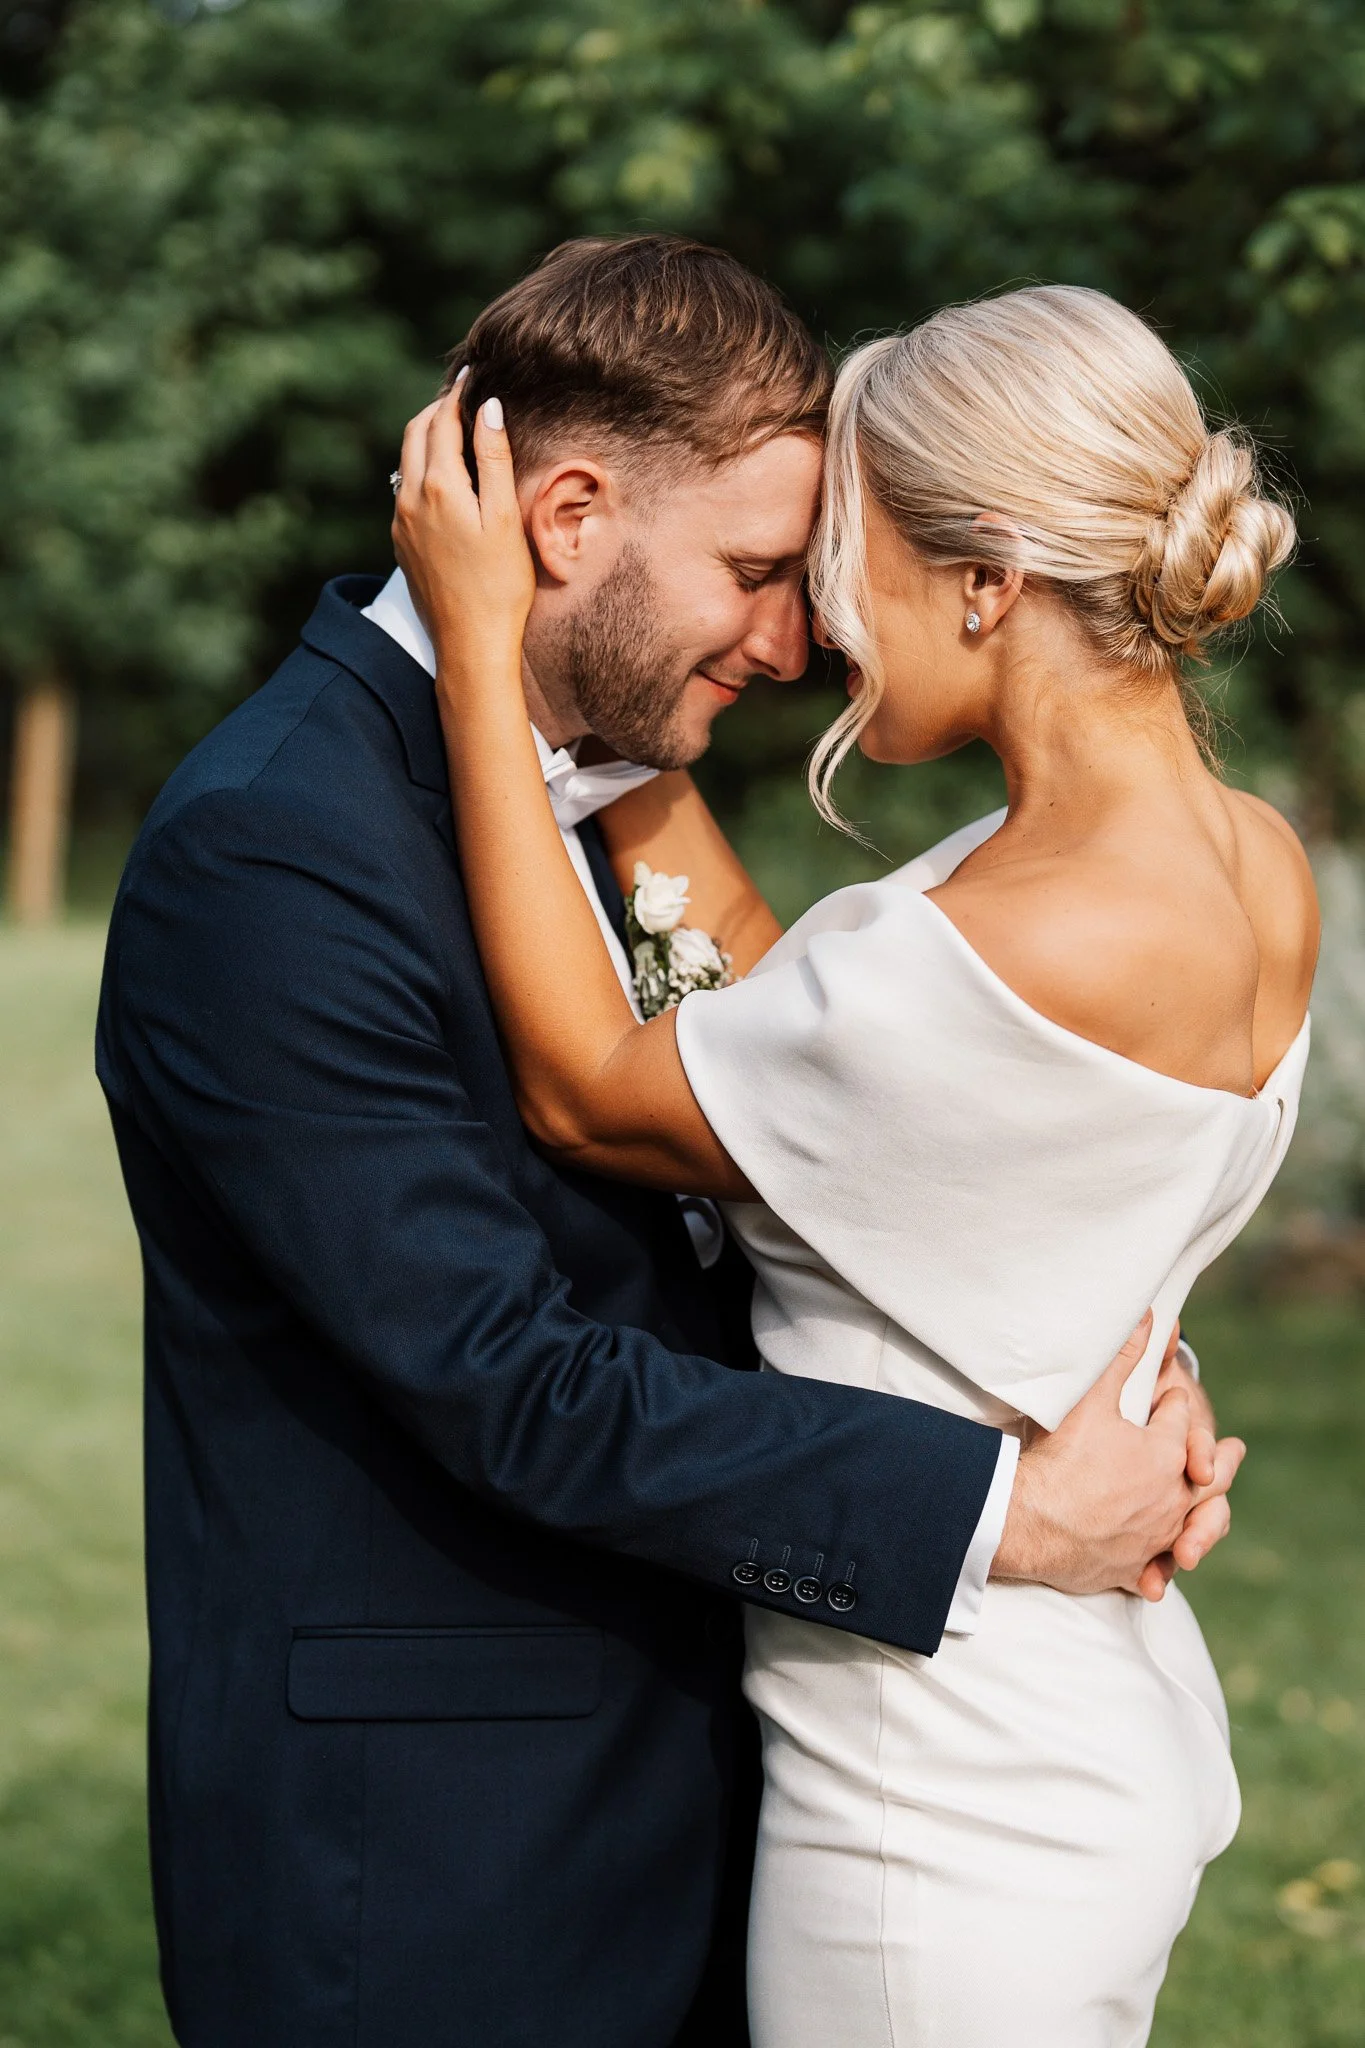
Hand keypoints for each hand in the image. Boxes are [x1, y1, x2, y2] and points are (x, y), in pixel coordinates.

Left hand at [390, 379, 535, 681]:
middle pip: (415, 434)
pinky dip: (423, 469)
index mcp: (438, 487)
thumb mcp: (504, 518)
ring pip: (406, 462)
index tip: (472, 373)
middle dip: (436, 409)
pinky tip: (446, 478)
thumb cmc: (499, 585)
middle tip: (461, 395)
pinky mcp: (401, 544)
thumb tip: (488, 408)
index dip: (457, 393)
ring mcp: (401, 523)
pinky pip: (406, 491)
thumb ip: (493, 459)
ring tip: (455, 429)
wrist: (470, 644)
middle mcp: (409, 499)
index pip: (442, 421)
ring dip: (427, 438)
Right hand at [992, 1313, 1241, 1599]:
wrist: (1032, 1519)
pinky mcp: (1131, 1565)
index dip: (1172, 1402)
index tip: (1169, 1393)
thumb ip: (1123, 1358)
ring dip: (1205, 1515)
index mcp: (1166, 1453)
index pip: (1176, 1418)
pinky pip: (1155, 1568)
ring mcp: (1154, 1535)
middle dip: (1219, 1459)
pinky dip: (1161, 1566)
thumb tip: (1148, 1317)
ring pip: (1191, 1525)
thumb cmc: (1064, 1458)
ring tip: (1214, 1509)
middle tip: (1234, 1452)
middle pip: (1206, 1475)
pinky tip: (1163, 1567)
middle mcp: (1171, 1497)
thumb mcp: (1093, 1398)